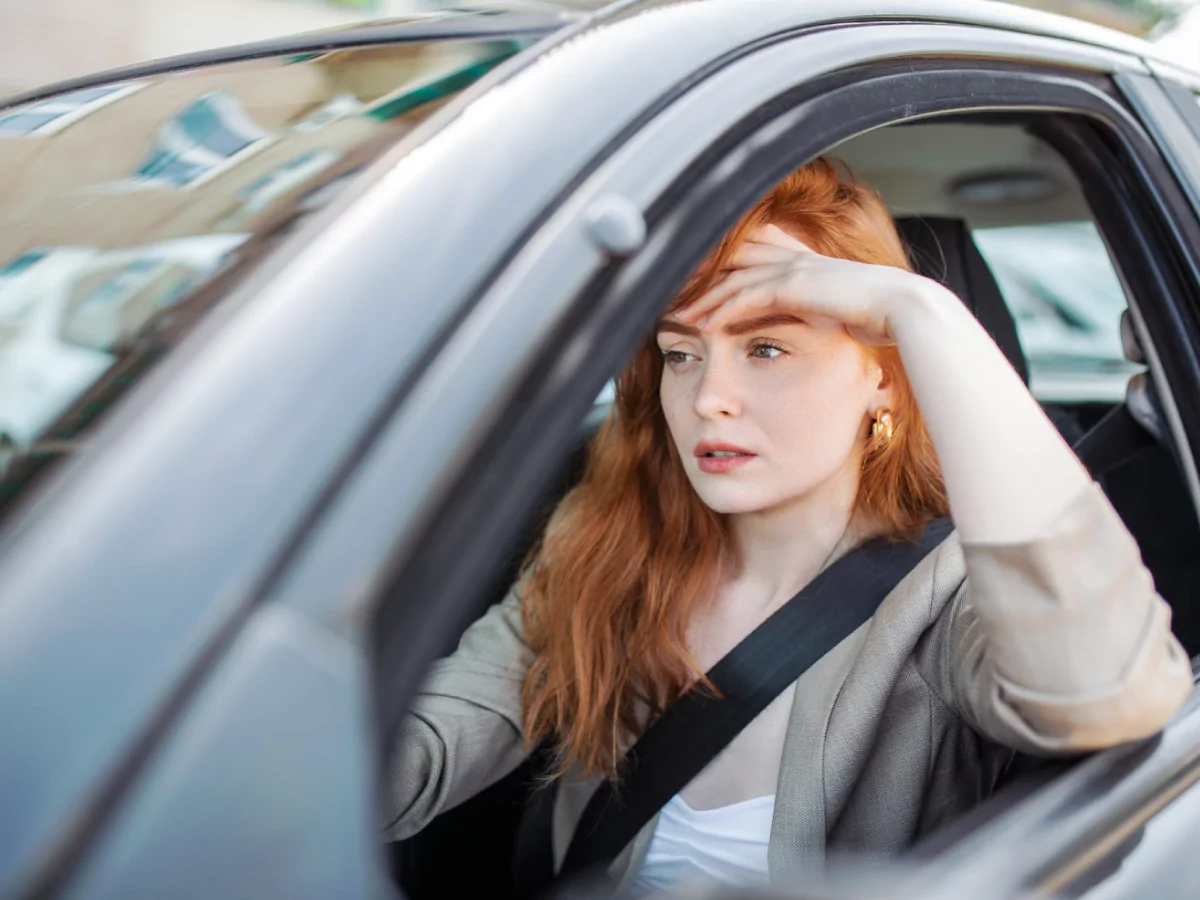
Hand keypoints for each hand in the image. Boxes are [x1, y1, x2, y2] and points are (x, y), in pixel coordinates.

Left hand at [675, 224, 946, 344]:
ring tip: (674, 315)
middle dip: (698, 281)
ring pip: (733, 280)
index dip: (716, 276)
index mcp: (802, 264)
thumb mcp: (841, 313)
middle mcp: (793, 259)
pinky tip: (701, 325)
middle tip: (666, 298)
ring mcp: (793, 269)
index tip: (689, 293)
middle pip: (731, 264)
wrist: (905, 310)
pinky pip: (747, 297)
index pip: (748, 262)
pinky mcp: (794, 285)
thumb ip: (819, 314)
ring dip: (702, 298)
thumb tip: (813, 328)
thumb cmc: (881, 317)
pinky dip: (721, 310)